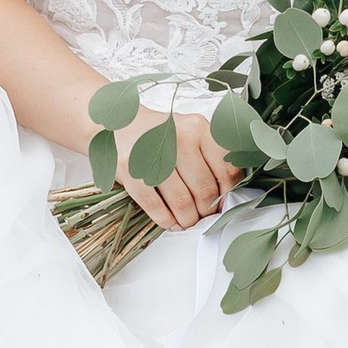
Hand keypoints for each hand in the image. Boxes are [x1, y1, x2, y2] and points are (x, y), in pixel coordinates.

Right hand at [119, 103, 240, 233]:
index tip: (223, 204)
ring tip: (187, 221)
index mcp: (198, 128)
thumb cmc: (160, 134)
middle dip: (206, 211)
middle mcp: (179, 138)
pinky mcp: (130, 170)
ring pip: (182, 201)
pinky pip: (155, 206)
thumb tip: (225, 194)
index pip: (226, 169)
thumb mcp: (191, 132)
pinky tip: (170, 222)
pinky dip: (165, 220)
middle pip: (204, 189)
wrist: (119, 124)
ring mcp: (153, 153)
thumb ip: (211, 156)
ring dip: (187, 219)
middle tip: (203, 216)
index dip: (227, 194)